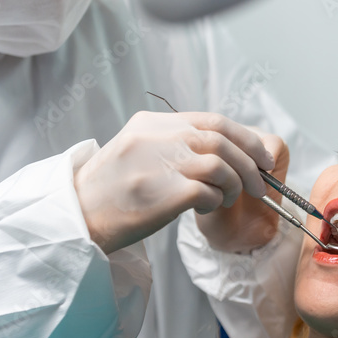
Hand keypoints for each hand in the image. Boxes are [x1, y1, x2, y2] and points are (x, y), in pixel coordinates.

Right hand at [73, 111, 274, 253]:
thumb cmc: (110, 189)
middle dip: (250, 162)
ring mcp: (161, 163)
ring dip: (235, 184)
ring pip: (221, 164)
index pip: (212, 121)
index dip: (244, 138)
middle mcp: (158, 138)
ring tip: (229, 199)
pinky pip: (209, 192)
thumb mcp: (135, 150)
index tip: (259, 155)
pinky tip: (207, 208)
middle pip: (222, 139)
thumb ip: (170, 141)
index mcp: (152, 124)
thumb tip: (219, 146)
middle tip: (259, 183)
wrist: (78, 217)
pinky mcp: (165, 193)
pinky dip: (216, 201)